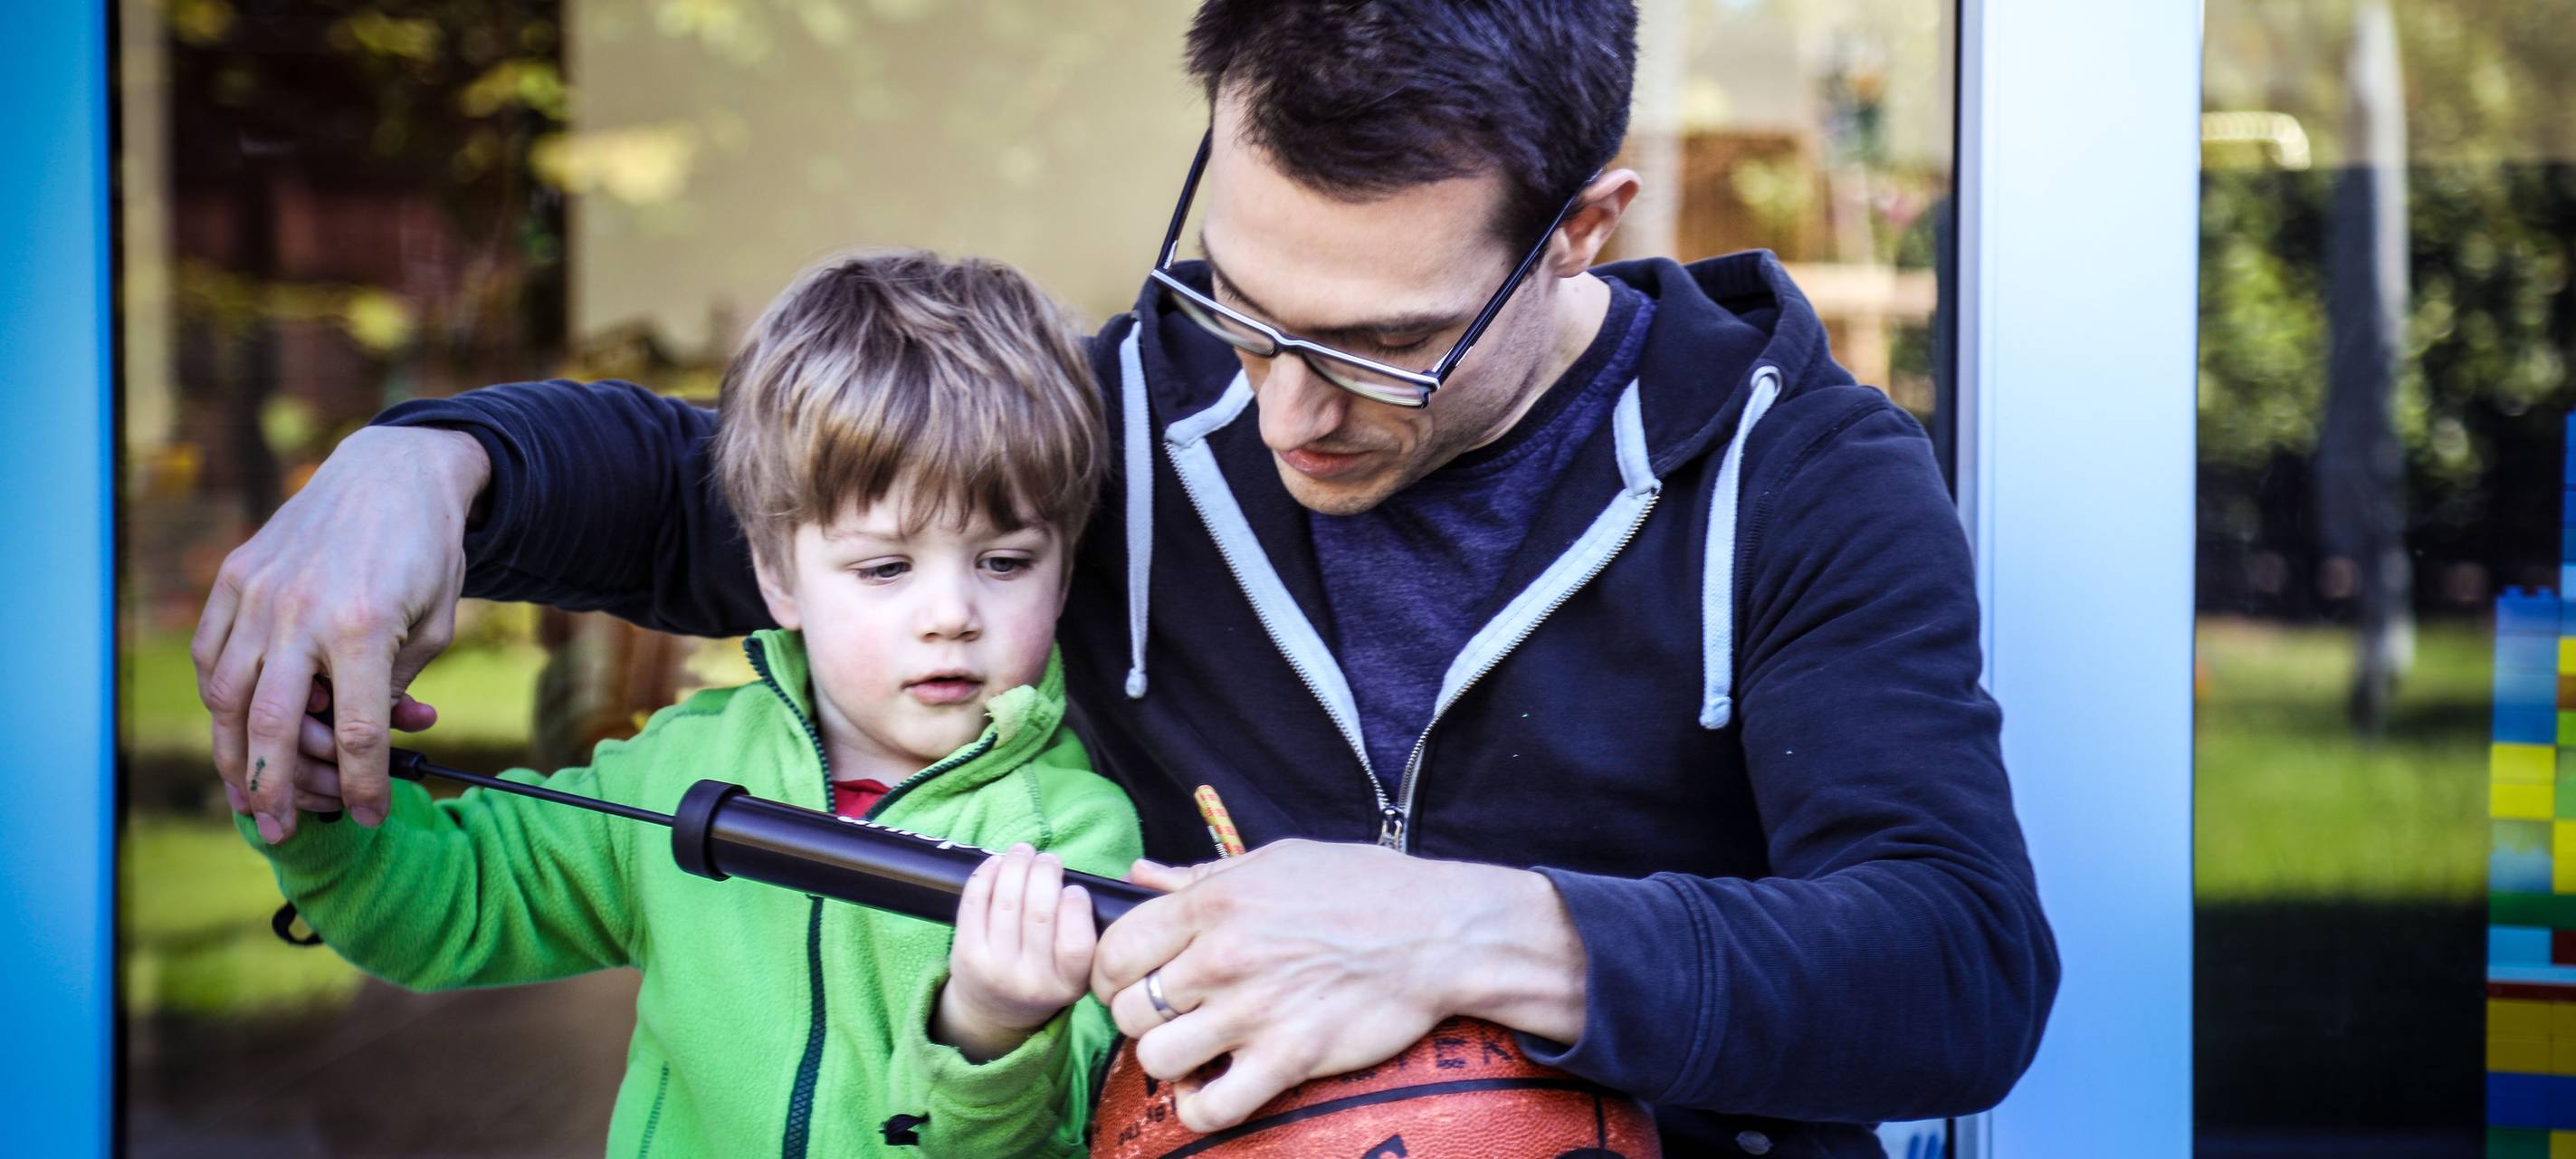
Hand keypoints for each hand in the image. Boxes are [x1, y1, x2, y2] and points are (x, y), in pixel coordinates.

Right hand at [193, 425, 486, 841]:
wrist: (392, 473)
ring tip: (247, 794)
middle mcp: (300, 613)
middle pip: (272, 726)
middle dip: (274, 790)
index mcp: (364, 628)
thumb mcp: (436, 626)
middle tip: (279, 832)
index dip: (362, 785)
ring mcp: (259, 593)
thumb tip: (359, 749)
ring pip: (225, 695)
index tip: (369, 816)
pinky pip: (210, 653)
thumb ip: (393, 689)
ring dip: (231, 755)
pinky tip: (234, 725)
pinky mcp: (234, 576)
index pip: (356, 734)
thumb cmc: (426, 555)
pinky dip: (216, 697)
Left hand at [935, 844, 1096, 1062]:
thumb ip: (1083, 934)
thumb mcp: (1073, 972)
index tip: (1074, 888)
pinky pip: (974, 903)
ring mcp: (994, 968)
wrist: (994, 1011)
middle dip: (1045, 873)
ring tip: (1024, 852)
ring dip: (1016, 865)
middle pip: (1039, 914)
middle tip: (1049, 859)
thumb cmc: (1043, 977)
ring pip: (1006, 902)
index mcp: (1067, 985)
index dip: (1076, 908)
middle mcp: (1030, 982)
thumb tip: (1073, 879)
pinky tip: (998, 863)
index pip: (1076, 945)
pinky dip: (987, 874)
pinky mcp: (966, 954)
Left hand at [1088, 840, 1587, 1132]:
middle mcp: (1223, 956)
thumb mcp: (1275, 861)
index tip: (1133, 981)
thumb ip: (1201, 875)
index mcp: (1214, 902)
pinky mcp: (1291, 1057)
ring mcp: (1255, 1009)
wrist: (1438, 932)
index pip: (1115, 948)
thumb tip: (1141, 875)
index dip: (1112, 972)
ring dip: (1169, 1062)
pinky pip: (1213, 1106)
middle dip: (1141, 1017)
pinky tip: (1215, 1090)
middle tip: (1172, 1016)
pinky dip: (1202, 1108)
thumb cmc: (1361, 888)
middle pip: (1129, 1008)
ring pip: (1157, 1058)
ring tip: (1197, 1051)